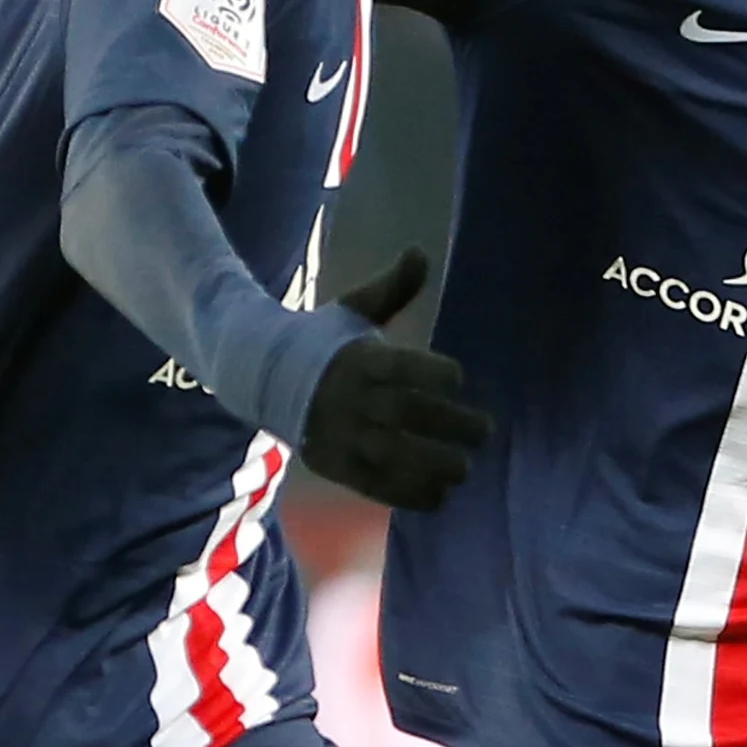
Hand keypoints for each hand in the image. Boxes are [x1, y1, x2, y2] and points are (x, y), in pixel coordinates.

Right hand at [299, 251, 493, 513]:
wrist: (263, 377)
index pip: (402, 367)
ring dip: (434, 466)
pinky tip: (440, 496)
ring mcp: (342, 435)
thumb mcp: (353, 308)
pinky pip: (376, 487)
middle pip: (406, 414)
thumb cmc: (323, 340)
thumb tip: (420, 251)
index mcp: (358, 358)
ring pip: (392, 455)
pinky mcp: (337, 466)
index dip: (436, 374)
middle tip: (484, 432)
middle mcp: (350, 398)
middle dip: (450, 425)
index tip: (459, 379)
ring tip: (464, 469)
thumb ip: (392, 288)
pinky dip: (409, 495)